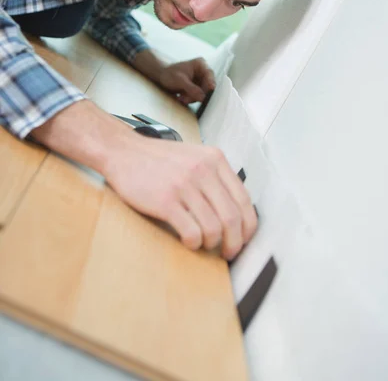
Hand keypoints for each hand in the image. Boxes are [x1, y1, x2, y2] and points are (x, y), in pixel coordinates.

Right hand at [104, 133, 257, 259]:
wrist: (123, 152)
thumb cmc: (158, 159)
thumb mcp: (194, 156)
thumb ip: (215, 175)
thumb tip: (235, 209)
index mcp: (215, 159)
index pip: (244, 199)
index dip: (248, 225)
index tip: (244, 238)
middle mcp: (203, 170)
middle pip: (233, 217)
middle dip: (235, 242)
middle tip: (230, 252)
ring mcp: (184, 185)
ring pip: (214, 227)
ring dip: (213, 244)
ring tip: (205, 245)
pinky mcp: (166, 200)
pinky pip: (192, 231)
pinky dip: (194, 243)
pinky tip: (189, 241)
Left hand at [158, 58, 215, 104]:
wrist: (161, 77)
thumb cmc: (169, 74)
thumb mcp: (180, 81)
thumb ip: (192, 89)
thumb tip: (203, 97)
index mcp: (200, 65)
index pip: (209, 76)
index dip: (209, 86)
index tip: (207, 95)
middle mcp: (203, 72)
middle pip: (207, 86)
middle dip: (196, 94)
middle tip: (186, 99)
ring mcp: (200, 80)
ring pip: (203, 93)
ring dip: (192, 98)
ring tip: (181, 98)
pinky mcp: (197, 88)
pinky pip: (198, 96)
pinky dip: (190, 99)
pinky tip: (181, 98)